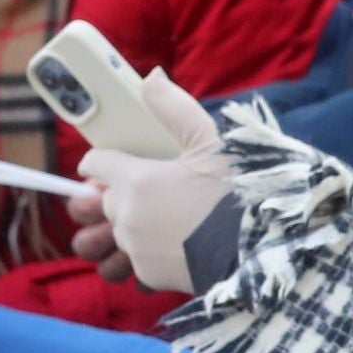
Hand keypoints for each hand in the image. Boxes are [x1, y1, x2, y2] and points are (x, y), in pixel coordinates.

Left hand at [74, 70, 230, 294]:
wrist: (256, 247)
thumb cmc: (235, 192)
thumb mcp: (211, 142)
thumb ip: (175, 108)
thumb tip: (150, 77)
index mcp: (135, 179)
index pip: (95, 163)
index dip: (102, 159)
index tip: (111, 161)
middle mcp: (126, 214)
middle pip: (106, 198)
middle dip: (123, 192)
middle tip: (156, 188)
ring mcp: (134, 248)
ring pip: (119, 231)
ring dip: (132, 224)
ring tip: (163, 219)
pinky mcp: (146, 275)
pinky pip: (135, 259)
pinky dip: (150, 251)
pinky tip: (176, 243)